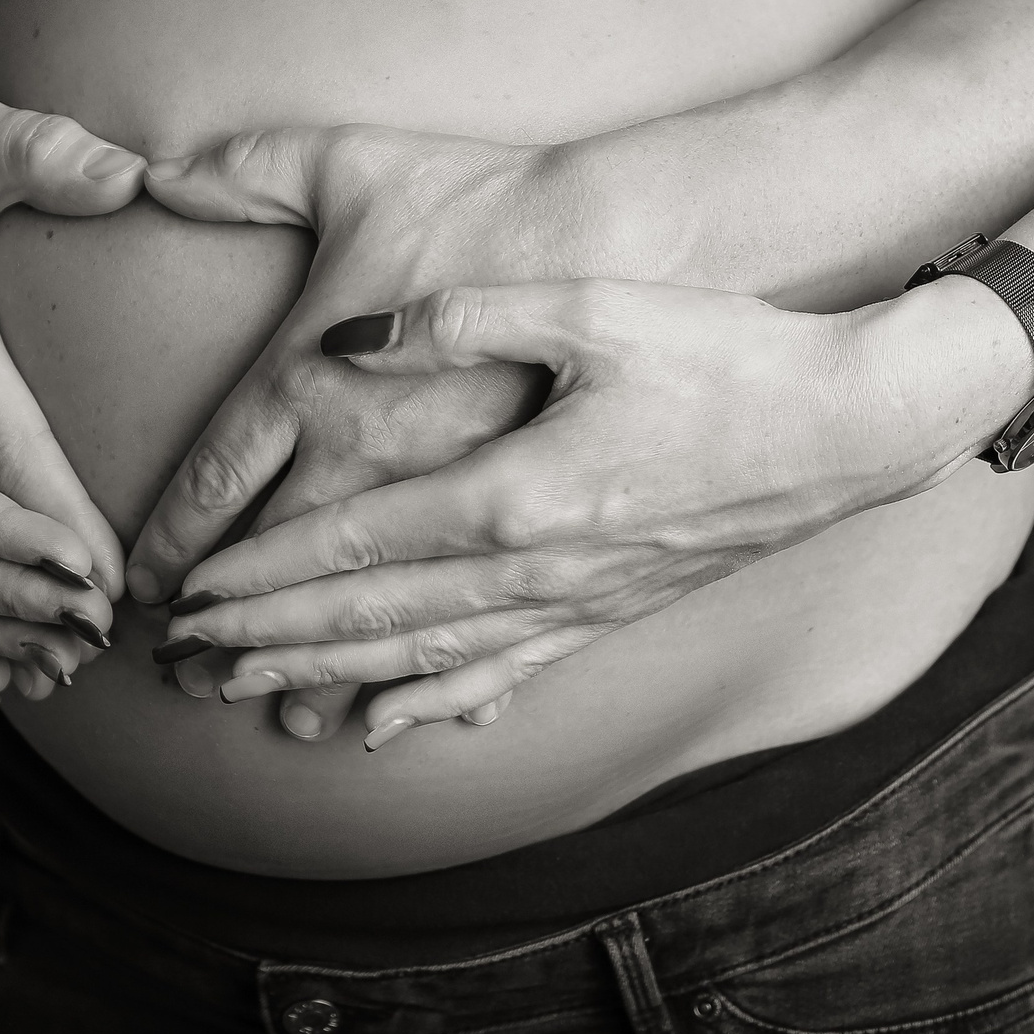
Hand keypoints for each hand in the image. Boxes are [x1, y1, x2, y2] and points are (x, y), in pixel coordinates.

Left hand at [156, 276, 1031, 746]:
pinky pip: (502, 674)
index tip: (186, 597)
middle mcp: (535, 570)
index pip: (354, 546)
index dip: (260, 576)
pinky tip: (385, 727)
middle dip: (266, 642)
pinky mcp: (611, 610)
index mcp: (513, 494)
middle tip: (181, 662)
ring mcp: (576, 603)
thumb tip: (351, 334)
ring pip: (424, 659)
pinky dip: (432, 704)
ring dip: (325, 678)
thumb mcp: (590, 307)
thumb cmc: (725, 351)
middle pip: (370, 620)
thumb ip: (459, 316)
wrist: (853, 425)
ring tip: (247, 696)